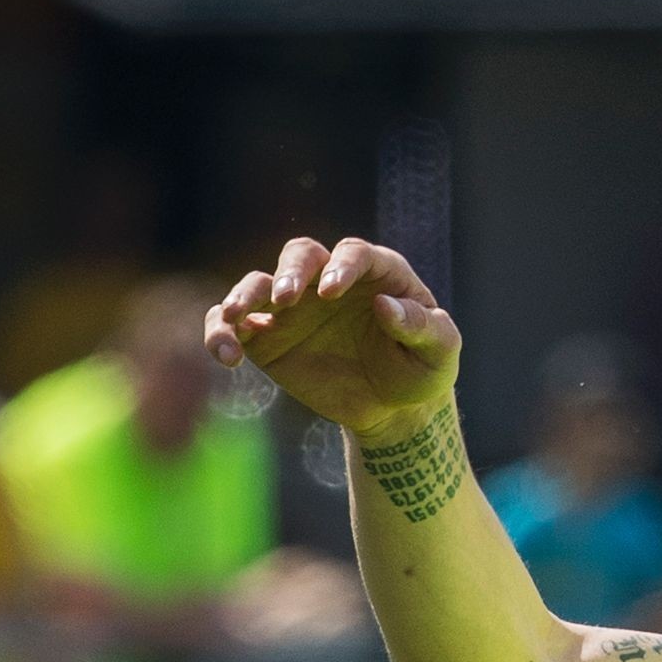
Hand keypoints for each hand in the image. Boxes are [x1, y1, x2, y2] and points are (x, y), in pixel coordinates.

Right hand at [206, 238, 458, 439]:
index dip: (342, 266)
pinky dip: (221, 331)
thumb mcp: (440, 352)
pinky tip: (227, 355)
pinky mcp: (267, 338)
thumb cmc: (422, 370)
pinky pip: (233, 325)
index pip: (353, 253)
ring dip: (244, 294)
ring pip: (258, 283)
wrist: (395, 409)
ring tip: (238, 317)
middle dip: (291, 272)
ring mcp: (294, 307)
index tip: (332, 292)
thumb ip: (422, 327)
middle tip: (287, 299)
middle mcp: (328, 280)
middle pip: (300, 255)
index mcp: (375, 273)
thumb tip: (385, 306)